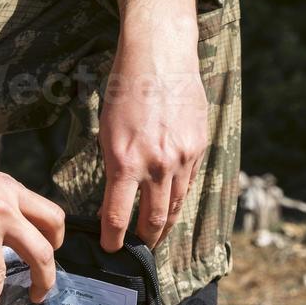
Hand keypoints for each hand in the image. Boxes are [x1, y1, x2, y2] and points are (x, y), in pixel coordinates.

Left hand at [100, 0, 207, 251]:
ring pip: (176, 205)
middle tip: (139, 247)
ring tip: (157, 234)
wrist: (160, 56)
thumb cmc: (125, 89)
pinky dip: (179, 196)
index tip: (111, 248)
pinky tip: (172, 202)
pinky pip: (189, 182)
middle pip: (153, 219)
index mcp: (125, 162)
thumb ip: (114, 168)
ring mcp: (181, 158)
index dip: (114, 238)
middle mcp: (156, 165)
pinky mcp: (198, 147)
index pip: (119, 216)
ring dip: (165, 224)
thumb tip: (115, 199)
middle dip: (145, 238)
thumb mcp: (107, 132)